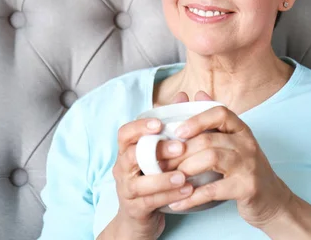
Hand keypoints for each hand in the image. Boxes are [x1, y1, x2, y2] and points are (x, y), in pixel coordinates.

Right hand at [101, 93, 192, 239]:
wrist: (140, 215)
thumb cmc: (153, 175)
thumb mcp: (160, 150)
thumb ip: (170, 122)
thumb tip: (183, 95)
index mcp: (127, 150)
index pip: (125, 133)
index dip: (140, 127)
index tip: (159, 123)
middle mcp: (122, 168)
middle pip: (131, 155)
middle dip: (156, 150)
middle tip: (180, 147)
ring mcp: (126, 189)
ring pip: (140, 183)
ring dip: (163, 178)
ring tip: (185, 175)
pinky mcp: (135, 209)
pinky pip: (150, 202)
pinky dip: (170, 196)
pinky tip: (188, 191)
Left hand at [166, 91, 292, 229]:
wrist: (272, 200)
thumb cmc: (245, 169)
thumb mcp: (232, 142)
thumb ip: (212, 121)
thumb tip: (195, 93)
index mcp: (241, 129)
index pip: (220, 113)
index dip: (197, 119)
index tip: (177, 131)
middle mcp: (247, 143)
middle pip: (208, 139)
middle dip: (180, 152)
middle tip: (160, 162)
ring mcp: (249, 165)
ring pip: (211, 159)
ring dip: (184, 169)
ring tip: (168, 179)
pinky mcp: (247, 187)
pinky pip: (214, 189)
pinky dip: (192, 196)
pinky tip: (177, 202)